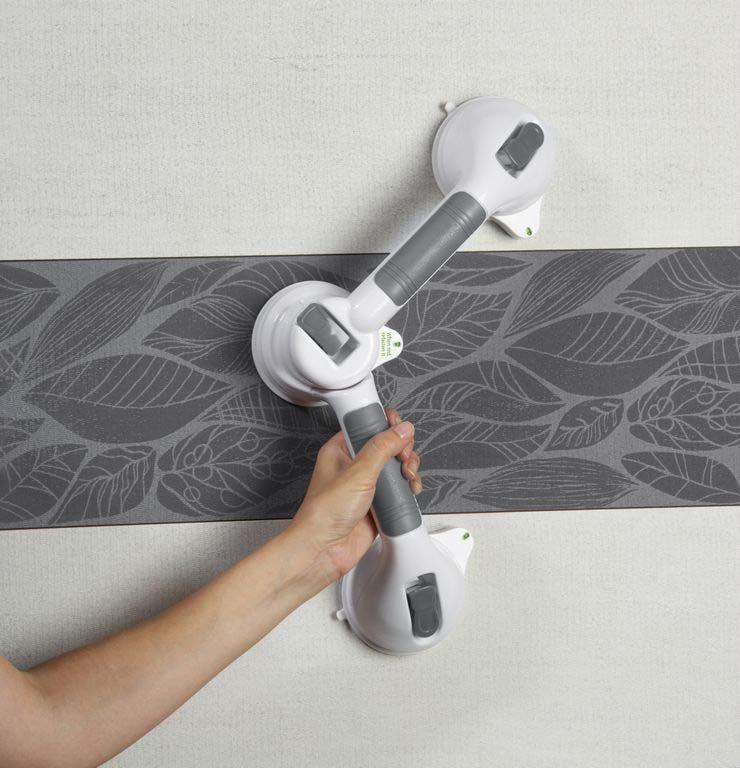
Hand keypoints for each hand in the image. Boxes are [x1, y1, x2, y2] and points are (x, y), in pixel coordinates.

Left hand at [286, 408, 420, 585]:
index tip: (400, 430)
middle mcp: (354, 466)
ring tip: (407, 475)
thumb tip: (401, 429)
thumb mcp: (357, 473)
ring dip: (408, 468)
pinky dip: (408, 488)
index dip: (387, 425)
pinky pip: (399, 490)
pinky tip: (410, 490)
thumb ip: (382, 448)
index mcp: (341, 450)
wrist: (323, 552)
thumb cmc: (323, 514)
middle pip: (388, 445)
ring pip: (396, 467)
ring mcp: (367, 485)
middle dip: (403, 449)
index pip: (368, 426)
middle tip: (403, 458)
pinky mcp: (378, 504)